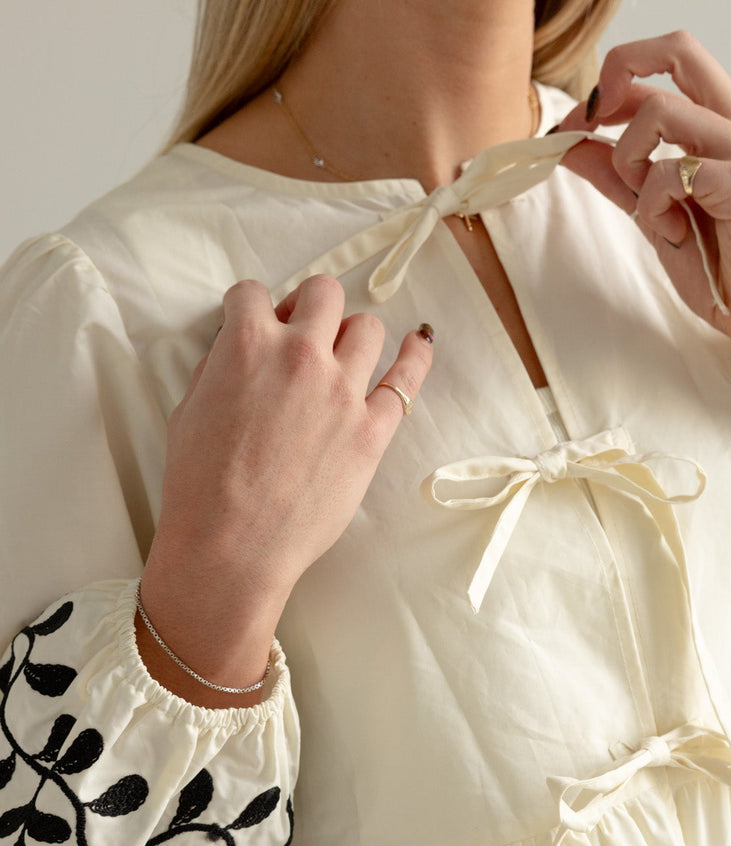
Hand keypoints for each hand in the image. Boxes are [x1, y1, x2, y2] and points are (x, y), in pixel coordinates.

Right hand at [137, 275, 432, 703]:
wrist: (232, 544)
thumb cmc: (200, 485)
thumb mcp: (189, 408)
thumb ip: (220, 367)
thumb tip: (238, 352)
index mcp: (248, 344)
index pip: (253, 293)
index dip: (250, 308)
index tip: (253, 322)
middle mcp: (301, 356)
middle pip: (323, 294)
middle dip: (308, 306)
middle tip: (299, 332)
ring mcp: (342, 392)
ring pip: (366, 328)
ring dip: (350, 334)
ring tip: (340, 356)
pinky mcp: (372, 431)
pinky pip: (406, 380)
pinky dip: (415, 356)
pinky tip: (419, 343)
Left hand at [550, 30, 730, 363]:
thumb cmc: (721, 269)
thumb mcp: (654, 213)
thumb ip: (616, 175)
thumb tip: (568, 141)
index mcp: (723, 123)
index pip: (666, 64)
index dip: (610, 83)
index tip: (576, 125)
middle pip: (677, 49)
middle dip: (616, 77)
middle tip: (587, 127)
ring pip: (659, 110)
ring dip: (629, 159)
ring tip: (647, 207)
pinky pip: (668, 171)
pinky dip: (651, 204)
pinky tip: (671, 232)